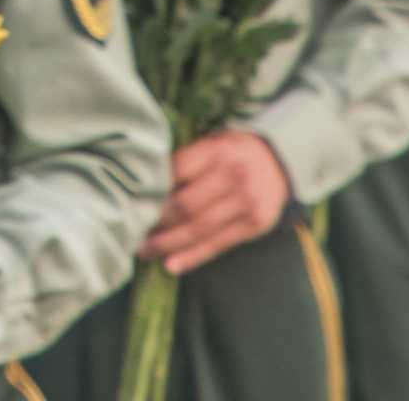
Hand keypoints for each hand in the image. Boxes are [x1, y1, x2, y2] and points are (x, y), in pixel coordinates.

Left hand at [140, 131, 289, 274]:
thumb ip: (186, 161)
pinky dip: (192, 256)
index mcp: (217, 150)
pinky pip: (218, 244)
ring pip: (199, 229)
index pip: (176, 171)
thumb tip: (146, 186)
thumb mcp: (212, 143)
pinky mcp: (254, 225)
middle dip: (154, 221)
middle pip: (185, 205)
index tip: (129, 200)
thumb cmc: (233, 153)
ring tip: (142, 251)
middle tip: (130, 230)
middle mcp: (233, 176)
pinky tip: (171, 264)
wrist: (279, 164)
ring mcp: (246, 203)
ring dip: (167, 244)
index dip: (151, 189)